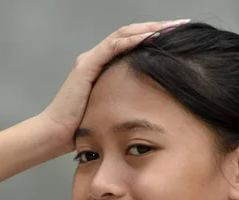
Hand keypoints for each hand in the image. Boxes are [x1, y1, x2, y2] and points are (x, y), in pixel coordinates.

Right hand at [41, 20, 189, 155]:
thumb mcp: (110, 114)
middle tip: (183, 24)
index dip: (155, 38)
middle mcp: (96, 58)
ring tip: (173, 27)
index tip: (179, 38)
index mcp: (103, 68)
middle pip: (131, 34)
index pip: (132, 44)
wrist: (55, 135)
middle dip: (158, 28)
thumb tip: (150, 110)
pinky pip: (113, 47)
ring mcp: (90, 60)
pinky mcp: (86, 66)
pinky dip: (133, 40)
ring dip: (150, 29)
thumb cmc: (80, 130)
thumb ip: (125, 104)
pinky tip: (152, 38)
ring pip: (124, 35)